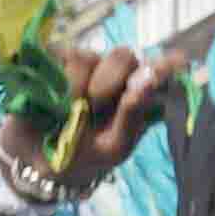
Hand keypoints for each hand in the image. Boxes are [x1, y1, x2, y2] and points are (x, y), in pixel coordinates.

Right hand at [26, 45, 186, 203]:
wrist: (35, 161)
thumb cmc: (82, 155)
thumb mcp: (113, 146)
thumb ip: (132, 115)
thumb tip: (146, 80)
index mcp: (135, 93)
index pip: (158, 69)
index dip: (167, 64)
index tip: (178, 62)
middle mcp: (113, 73)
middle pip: (123, 55)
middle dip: (109, 82)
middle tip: (94, 107)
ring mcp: (83, 63)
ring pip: (85, 56)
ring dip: (76, 87)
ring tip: (66, 111)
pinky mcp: (53, 58)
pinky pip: (58, 55)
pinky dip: (56, 78)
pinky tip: (51, 97)